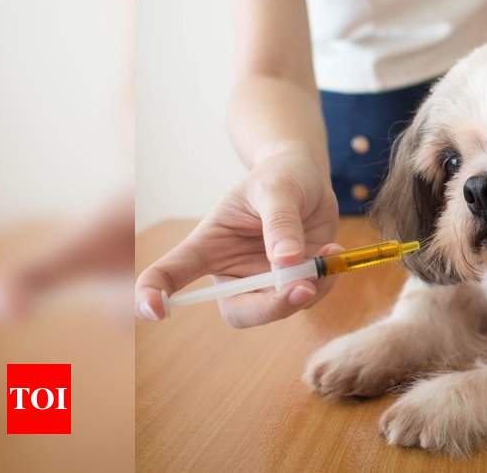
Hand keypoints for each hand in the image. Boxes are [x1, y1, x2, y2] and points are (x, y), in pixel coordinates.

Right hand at [135, 149, 338, 326]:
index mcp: (209, 244)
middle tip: (304, 288)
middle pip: (238, 311)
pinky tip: (332, 252)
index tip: (154, 311)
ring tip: (328, 250)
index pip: (171, 272)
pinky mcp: (293, 282)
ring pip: (279, 309)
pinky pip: (309, 298)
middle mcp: (232, 269)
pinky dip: (326, 281)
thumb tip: (286, 262)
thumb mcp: (278, 188)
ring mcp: (264, 280)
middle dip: (271, 307)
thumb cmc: (281, 176)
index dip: (154, 294)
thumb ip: (280, 222)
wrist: (309, 177)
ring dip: (309, 289)